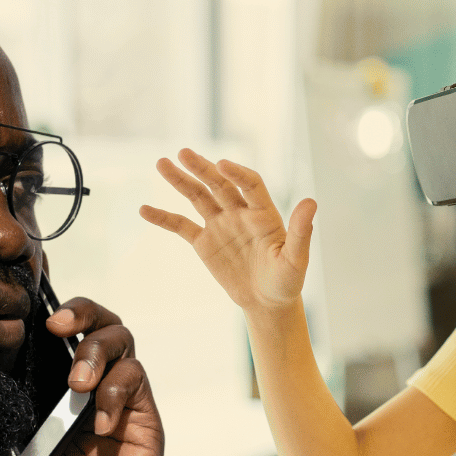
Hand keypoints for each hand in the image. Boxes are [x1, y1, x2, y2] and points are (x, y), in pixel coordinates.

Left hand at [0, 297, 167, 455]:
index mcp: (49, 401)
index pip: (51, 341)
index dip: (42, 315)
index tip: (21, 308)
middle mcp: (84, 394)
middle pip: (93, 323)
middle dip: (78, 311)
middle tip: (56, 325)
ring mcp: (117, 405)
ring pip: (121, 339)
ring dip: (97, 348)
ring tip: (78, 381)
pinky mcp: (144, 423)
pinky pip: (138, 380)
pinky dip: (118, 390)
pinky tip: (99, 422)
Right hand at [141, 148, 316, 313]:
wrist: (267, 302)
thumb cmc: (287, 281)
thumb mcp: (296, 260)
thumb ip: (301, 232)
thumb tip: (312, 201)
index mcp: (263, 213)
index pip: (250, 184)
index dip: (237, 173)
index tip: (221, 165)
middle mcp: (240, 213)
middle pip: (219, 184)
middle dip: (202, 168)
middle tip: (183, 153)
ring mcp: (220, 225)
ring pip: (198, 197)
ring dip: (180, 180)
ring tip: (161, 163)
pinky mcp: (204, 242)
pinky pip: (181, 226)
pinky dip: (163, 217)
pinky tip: (144, 209)